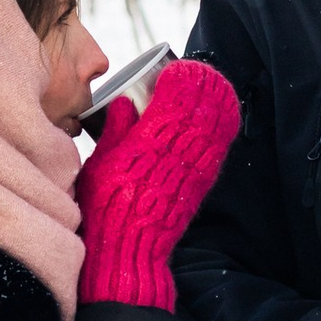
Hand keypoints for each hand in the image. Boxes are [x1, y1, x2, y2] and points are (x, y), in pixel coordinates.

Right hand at [76, 59, 239, 310]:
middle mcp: (175, 151)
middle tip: (193, 73)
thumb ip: (114, 133)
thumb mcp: (98, 166)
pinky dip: (221, 124)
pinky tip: (220, 113)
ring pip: (215, 123)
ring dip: (215, 100)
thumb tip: (122, 104)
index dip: (178, 78)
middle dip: (200, 84)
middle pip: (199, 106)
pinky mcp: (203, 183)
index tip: (172, 69)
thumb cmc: (105, 210)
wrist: (130, 251)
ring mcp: (194, 167)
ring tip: (209, 85)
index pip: (173, 98)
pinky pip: (218, 145)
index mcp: (145, 142)